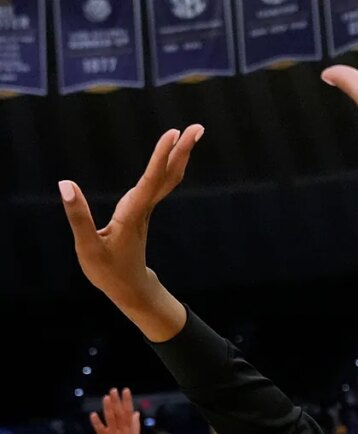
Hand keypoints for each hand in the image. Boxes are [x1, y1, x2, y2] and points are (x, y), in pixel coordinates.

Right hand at [61, 125, 203, 308]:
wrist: (130, 288)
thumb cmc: (108, 271)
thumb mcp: (88, 248)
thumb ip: (78, 216)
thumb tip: (65, 184)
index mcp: (133, 214)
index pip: (150, 180)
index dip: (161, 156)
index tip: (173, 134)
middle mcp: (144, 207)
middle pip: (168, 175)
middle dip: (182, 150)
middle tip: (197, 127)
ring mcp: (146, 208)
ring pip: (168, 178)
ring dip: (180, 154)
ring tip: (192, 132)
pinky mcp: (143, 209)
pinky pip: (160, 182)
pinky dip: (168, 165)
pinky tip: (174, 153)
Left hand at [90, 389, 140, 433]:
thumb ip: (135, 425)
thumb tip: (136, 412)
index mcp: (129, 428)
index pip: (128, 411)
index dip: (127, 400)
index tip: (125, 390)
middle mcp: (122, 429)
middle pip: (119, 412)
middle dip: (117, 401)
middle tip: (114, 390)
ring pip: (111, 418)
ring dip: (108, 407)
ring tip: (106, 397)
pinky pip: (100, 429)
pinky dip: (96, 422)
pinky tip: (93, 414)